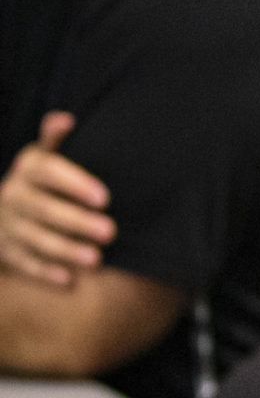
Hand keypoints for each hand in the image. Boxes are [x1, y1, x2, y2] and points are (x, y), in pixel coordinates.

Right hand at [0, 112, 114, 287]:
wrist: (4, 209)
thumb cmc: (43, 178)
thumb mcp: (46, 156)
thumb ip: (55, 140)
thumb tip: (65, 118)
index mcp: (28, 168)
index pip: (49, 172)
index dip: (75, 184)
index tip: (105, 198)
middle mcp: (12, 195)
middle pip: (44, 209)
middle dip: (77, 221)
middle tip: (111, 231)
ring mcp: (7, 225)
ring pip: (35, 238)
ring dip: (65, 250)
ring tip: (96, 259)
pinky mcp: (6, 251)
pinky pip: (24, 263)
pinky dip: (45, 272)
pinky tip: (69, 279)